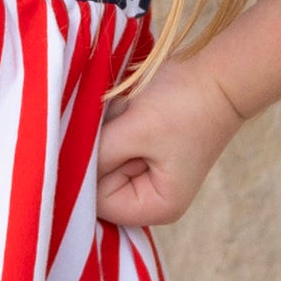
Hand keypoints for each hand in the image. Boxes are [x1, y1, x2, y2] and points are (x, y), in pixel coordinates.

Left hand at [92, 54, 250, 227]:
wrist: (220, 73)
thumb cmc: (184, 104)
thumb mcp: (134, 131)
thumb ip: (95, 155)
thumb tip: (60, 165)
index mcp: (157, 207)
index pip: (97, 204)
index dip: (90, 172)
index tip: (102, 139)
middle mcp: (151, 200)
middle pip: (97, 185)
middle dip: (100, 150)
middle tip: (122, 122)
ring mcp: (148, 176)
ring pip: (101, 162)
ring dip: (106, 135)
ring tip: (129, 114)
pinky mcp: (144, 153)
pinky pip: (111, 146)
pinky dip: (113, 126)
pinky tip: (128, 110)